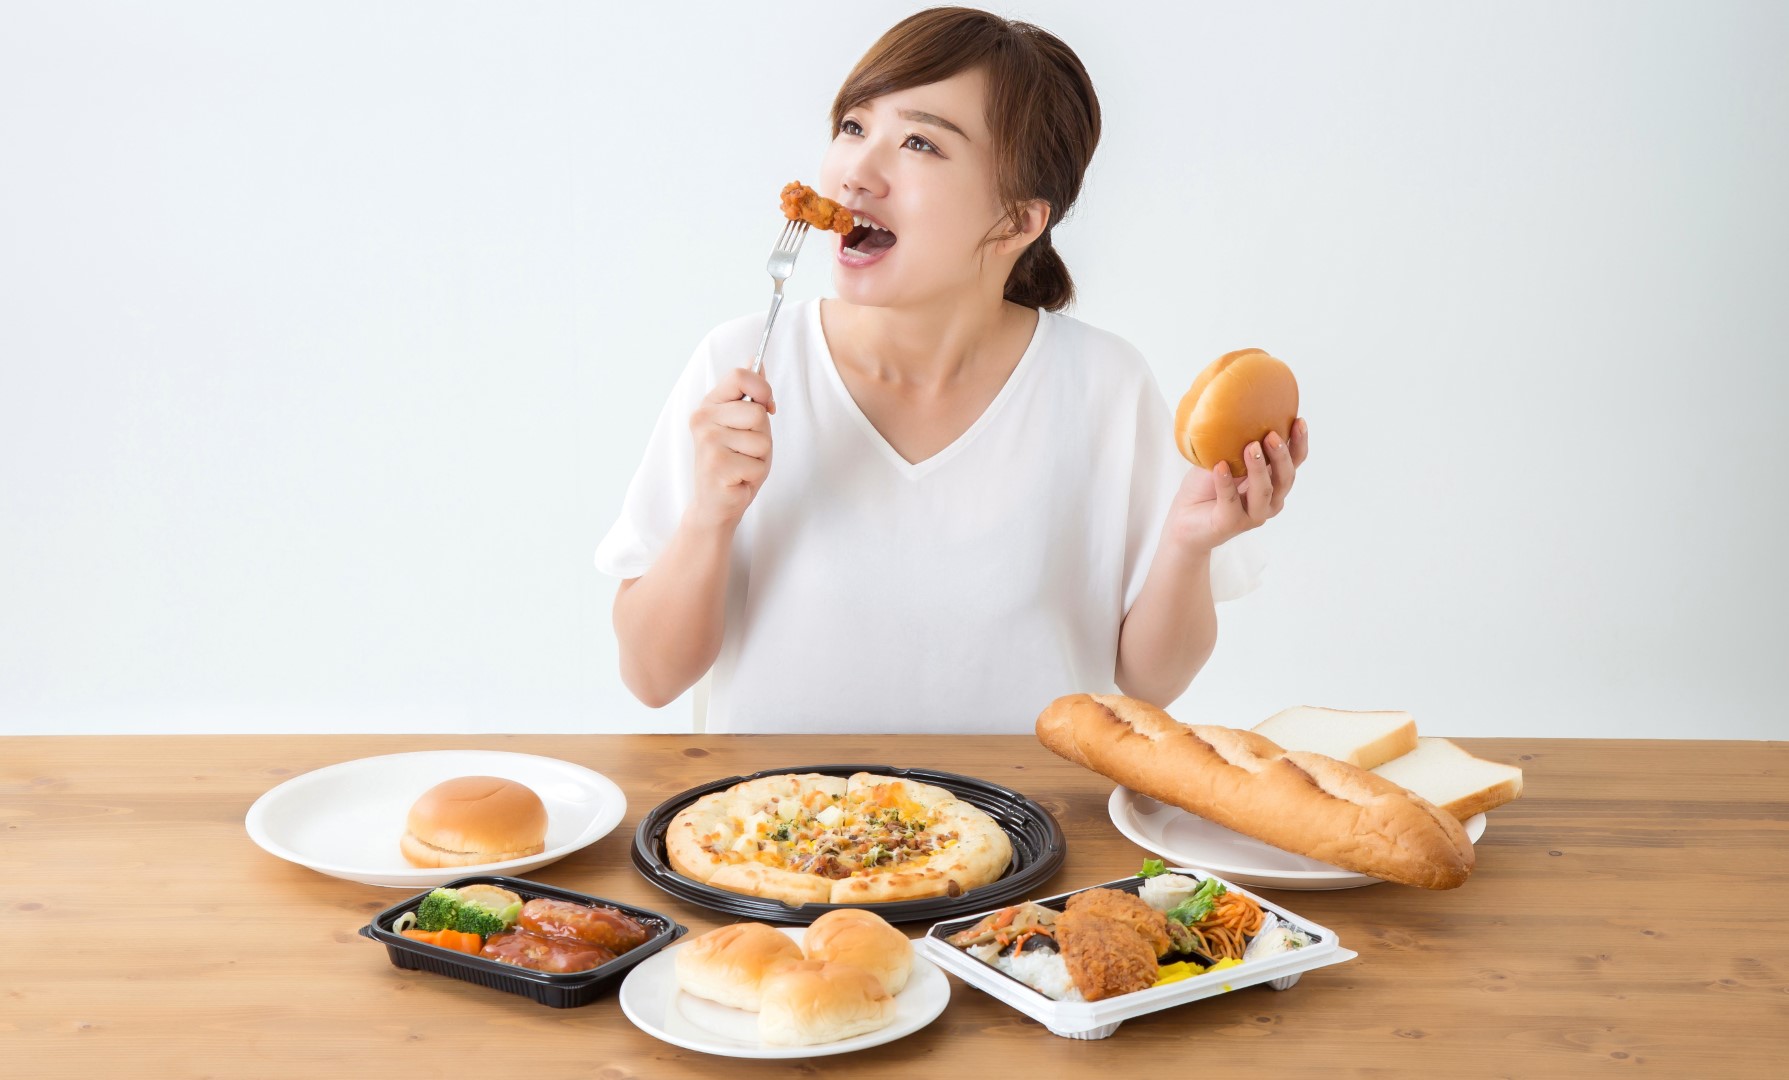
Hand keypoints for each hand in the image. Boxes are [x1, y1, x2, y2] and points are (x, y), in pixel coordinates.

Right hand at [686, 367, 774, 530]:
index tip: (767, 407)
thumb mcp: (745, 424)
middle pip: (757, 412)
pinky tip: (738, 478)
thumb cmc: (734, 462)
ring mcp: (707, 441)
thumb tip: (756, 359)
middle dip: (763, 435)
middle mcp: (703, 418)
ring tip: (742, 464)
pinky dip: (755, 474)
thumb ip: (750, 395)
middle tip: (746, 450)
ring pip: (761, 439)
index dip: (762, 389)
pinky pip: (758, 462)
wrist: (716, 504)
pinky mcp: (716, 465)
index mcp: (710, 404)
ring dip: (760, 457)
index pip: (740, 375)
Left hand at [1166, 419, 1308, 551]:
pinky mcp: (1230, 524)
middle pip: (1285, 478)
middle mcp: (1268, 500)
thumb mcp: (1224, 457)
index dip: (1299, 443)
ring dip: (1259, 468)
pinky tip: (1220, 466)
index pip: (1294, 463)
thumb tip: (1239, 409)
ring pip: (1264, 492)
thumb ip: (1237, 443)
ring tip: (1250, 446)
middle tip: (1271, 435)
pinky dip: (1226, 483)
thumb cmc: (1207, 487)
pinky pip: (1231, 502)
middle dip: (1281, 456)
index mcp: (1273, 482)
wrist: (1184, 518)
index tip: (1299, 421)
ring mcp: (1252, 515)